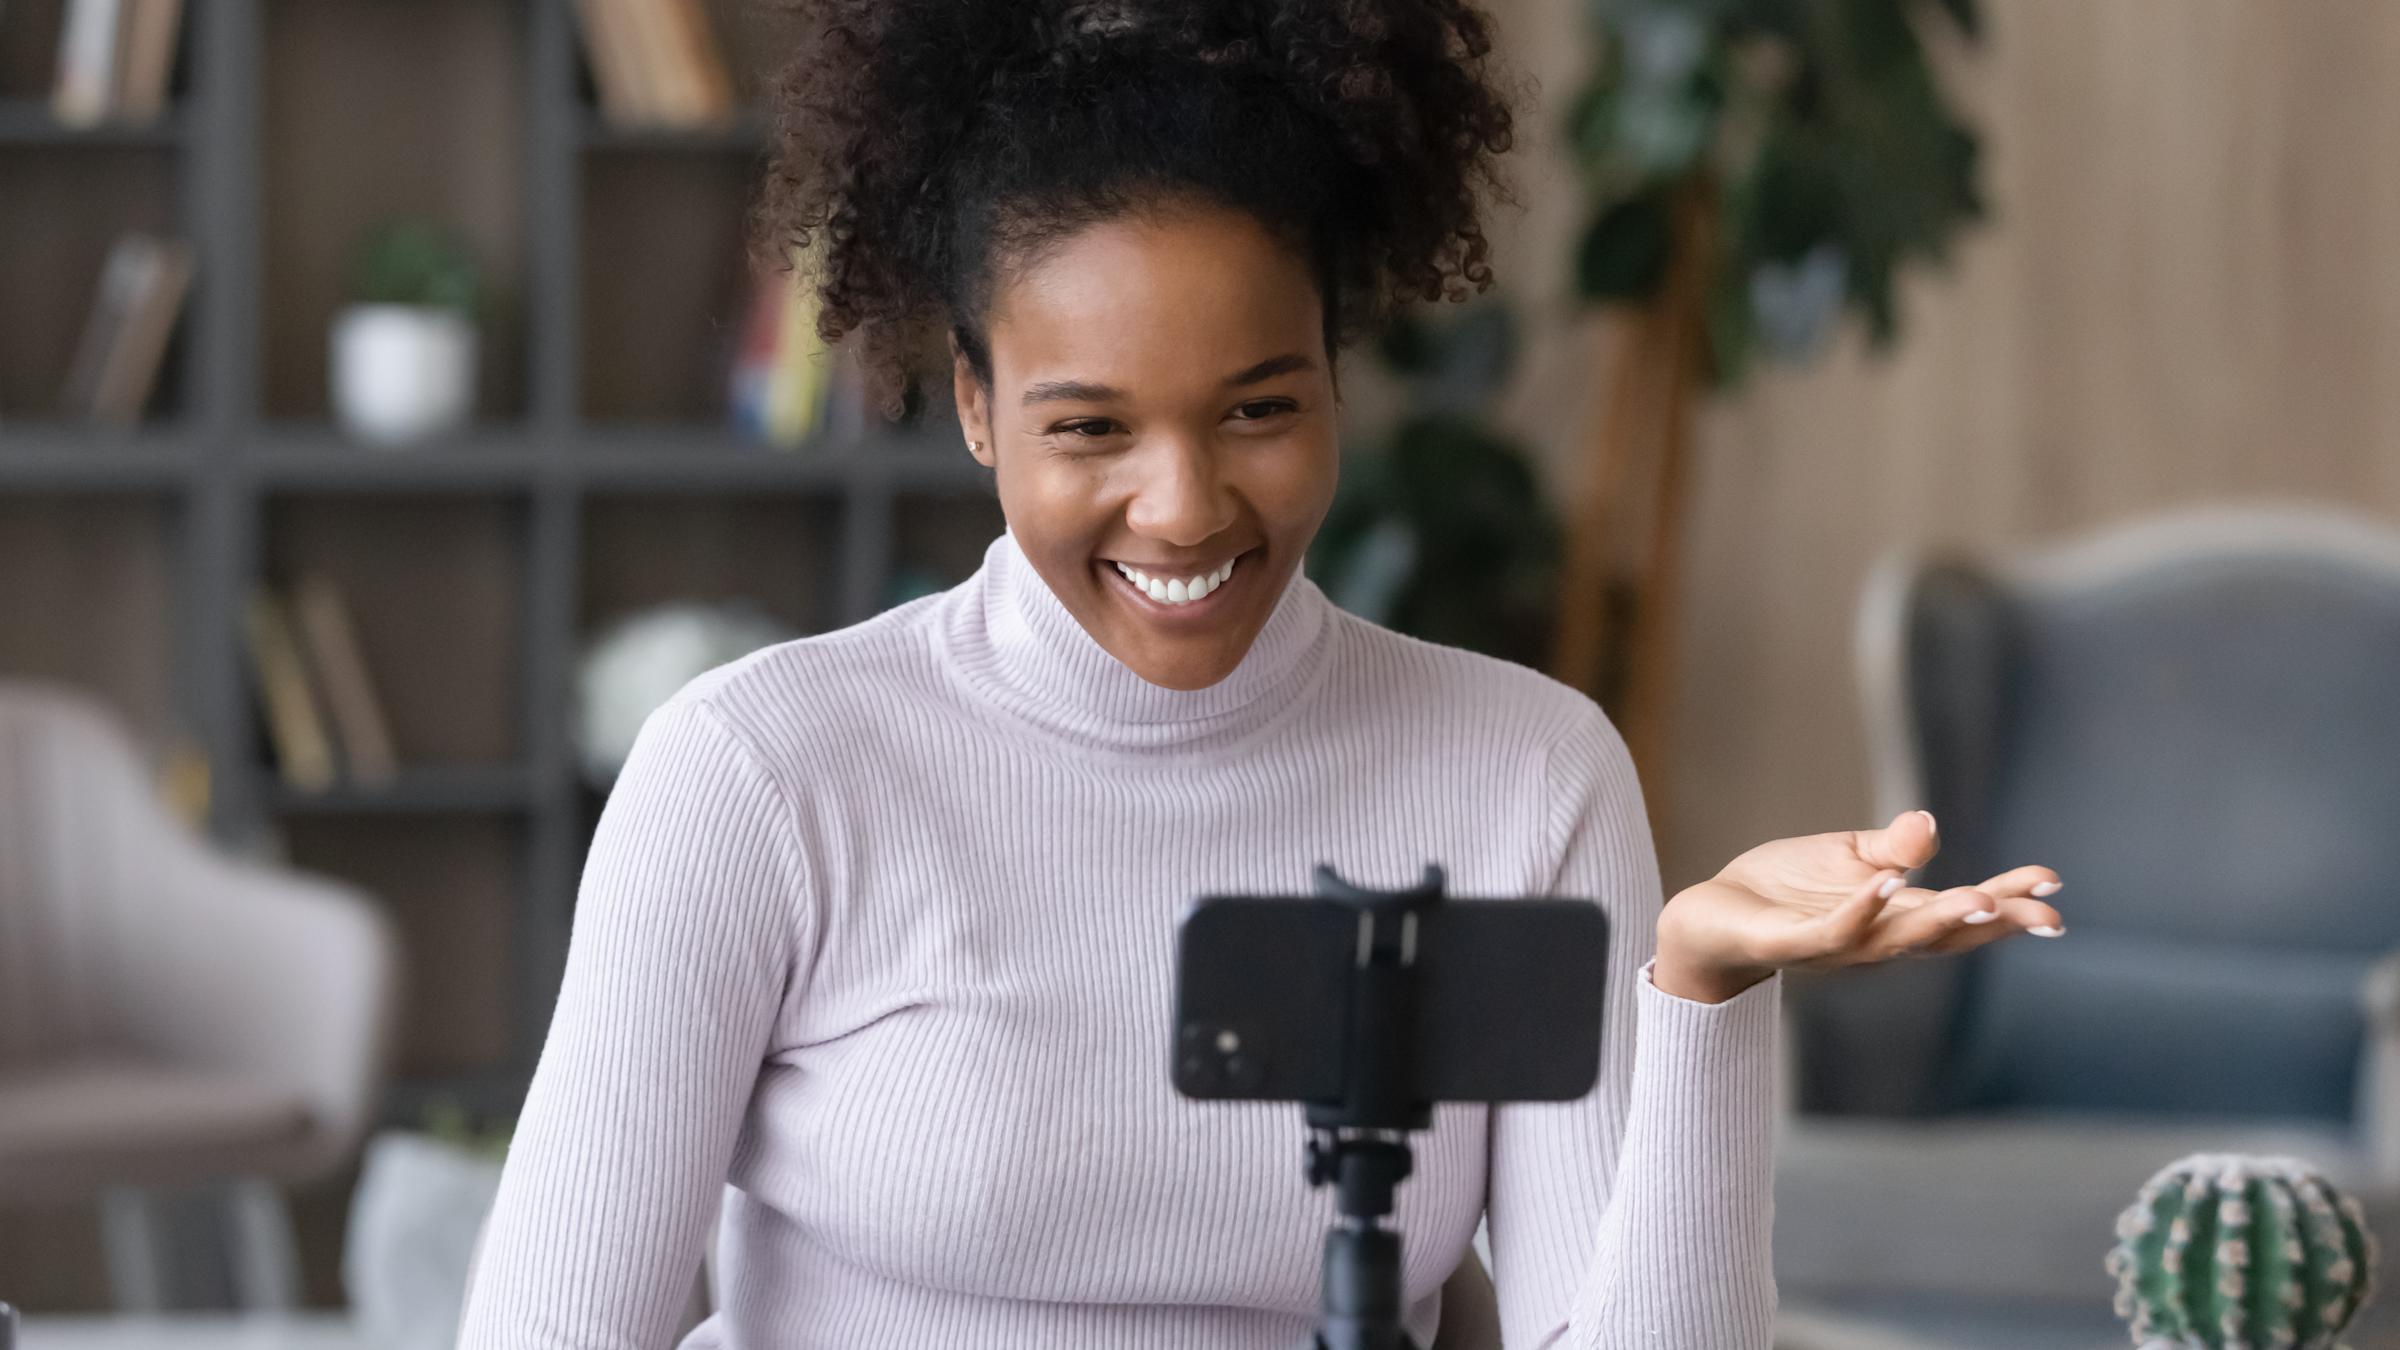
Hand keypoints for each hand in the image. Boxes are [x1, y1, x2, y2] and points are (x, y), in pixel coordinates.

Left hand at [1652, 809, 2064, 1002]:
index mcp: (1896, 917)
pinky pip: (1834, 930)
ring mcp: (1837, 945)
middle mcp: (1876, 940)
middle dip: (1996, 923)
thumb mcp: (1850, 858)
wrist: (1711, 916)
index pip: (1963, 911)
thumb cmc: (1784, 890)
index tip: (2053, 882)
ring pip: (1899, 939)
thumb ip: (1894, 847)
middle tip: (2047, 914)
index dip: (2009, 899)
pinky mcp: (1793, 942)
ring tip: (1984, 900)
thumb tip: (1933, 825)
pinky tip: (1887, 884)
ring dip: (1941, 921)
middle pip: (1946, 935)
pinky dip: (1862, 910)